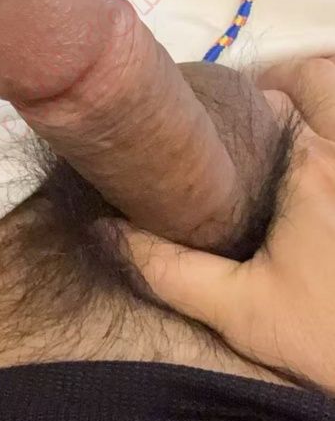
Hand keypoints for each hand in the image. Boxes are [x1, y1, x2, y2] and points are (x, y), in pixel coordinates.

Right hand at [121, 57, 334, 392]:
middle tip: (252, 122)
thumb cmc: (324, 341)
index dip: (243, 95)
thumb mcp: (238, 311)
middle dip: (287, 87)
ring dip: (318, 104)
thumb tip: (107, 233)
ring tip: (284, 138)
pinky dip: (333, 133)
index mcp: (310, 165)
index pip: (276, 91)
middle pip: (321, 80)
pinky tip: (313, 175)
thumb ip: (170, 269)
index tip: (216, 118)